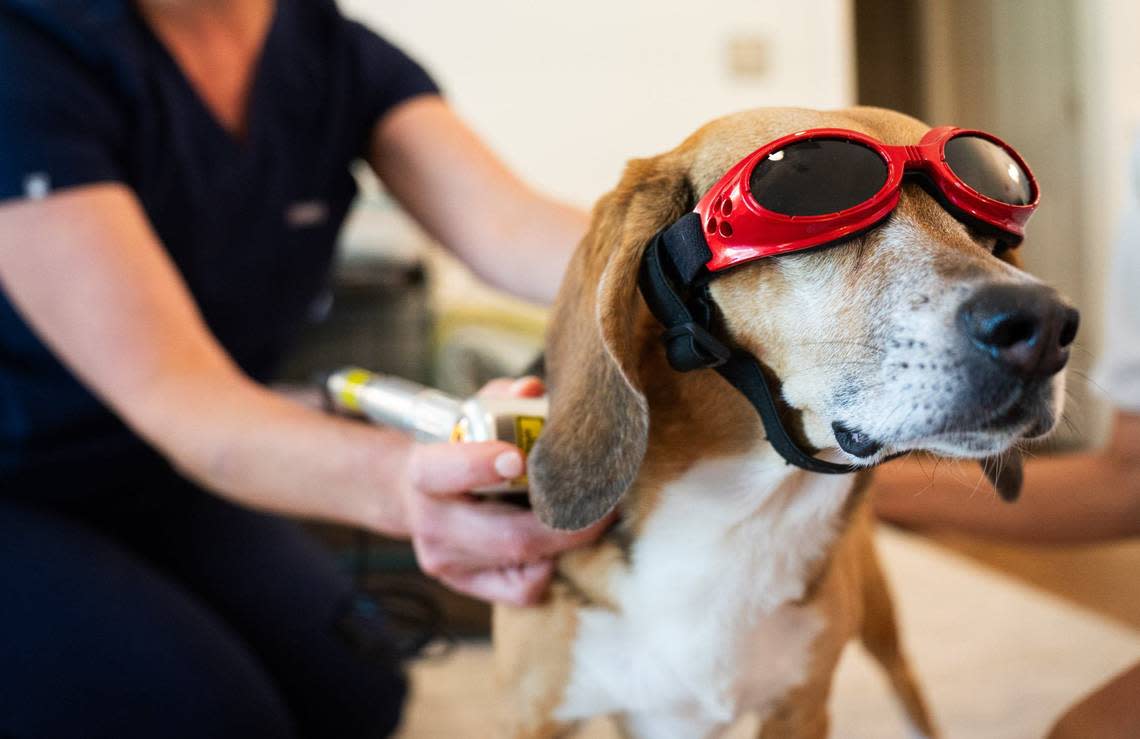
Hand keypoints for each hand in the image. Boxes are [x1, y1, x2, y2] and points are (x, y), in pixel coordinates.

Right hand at [400, 376, 610, 604]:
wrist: (416, 498)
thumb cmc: (456, 449)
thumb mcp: (470, 417)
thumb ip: (502, 401)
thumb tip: (534, 389)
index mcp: (424, 475)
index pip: (444, 472)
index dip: (480, 466)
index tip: (519, 456)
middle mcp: (432, 525)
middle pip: (506, 536)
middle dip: (565, 521)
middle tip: (607, 501)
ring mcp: (449, 563)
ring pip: (523, 564)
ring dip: (567, 540)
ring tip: (593, 514)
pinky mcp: (468, 587)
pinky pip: (524, 589)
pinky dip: (551, 565)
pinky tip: (558, 541)